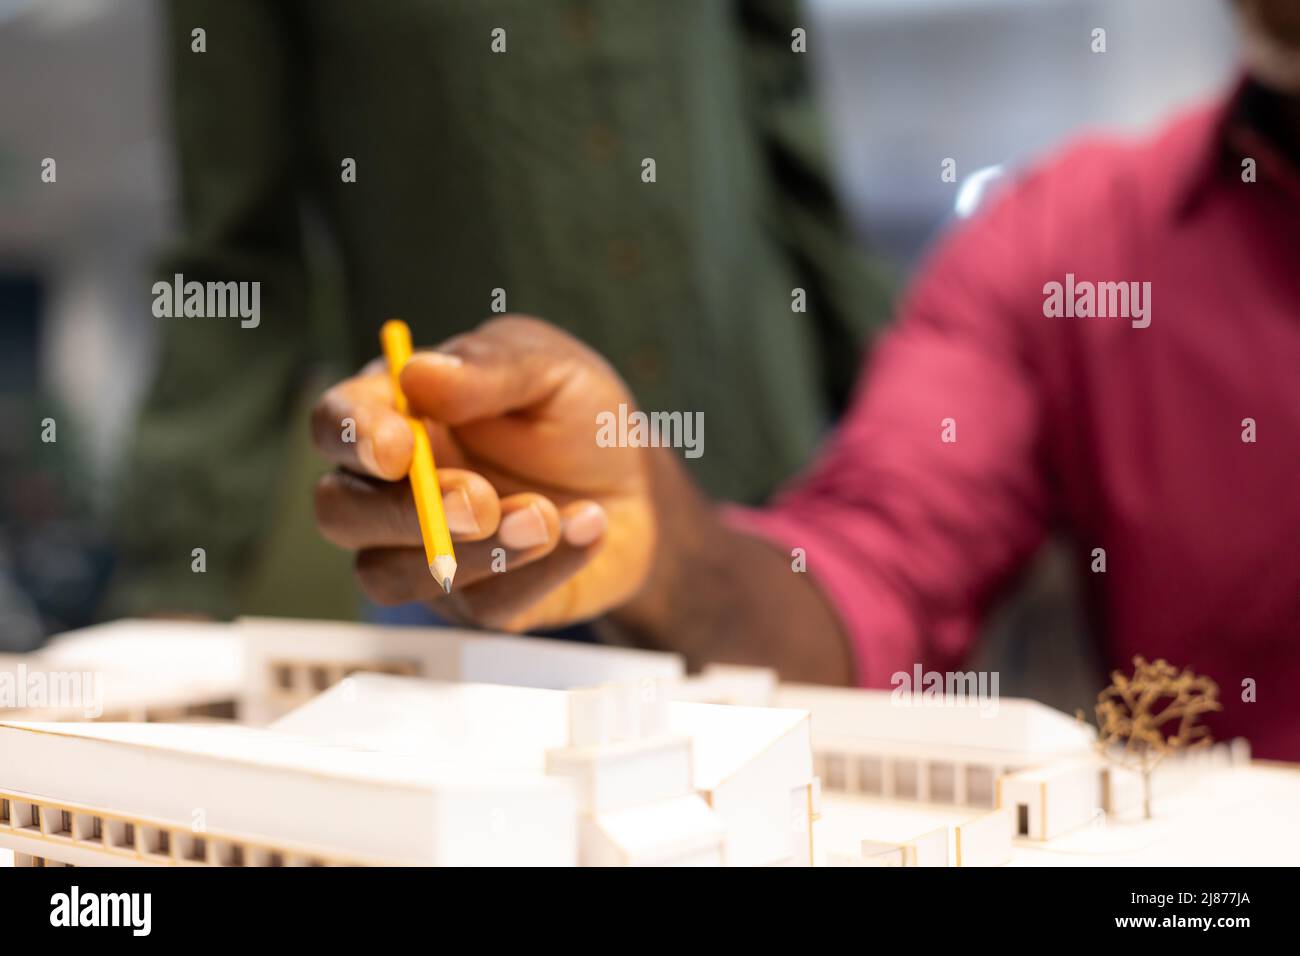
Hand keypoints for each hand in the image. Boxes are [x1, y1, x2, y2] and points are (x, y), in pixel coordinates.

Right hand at [311, 316, 655, 631]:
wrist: (638, 485)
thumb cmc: (574, 416)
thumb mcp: (548, 368)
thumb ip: (489, 368)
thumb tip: (417, 373)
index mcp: (396, 413)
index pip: (334, 424)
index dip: (352, 438)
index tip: (400, 448)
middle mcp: (391, 489)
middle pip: (340, 513)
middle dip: (403, 512)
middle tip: (480, 501)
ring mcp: (424, 553)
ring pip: (391, 576)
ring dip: (472, 552)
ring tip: (548, 516)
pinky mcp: (474, 602)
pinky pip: (481, 606)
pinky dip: (540, 569)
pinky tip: (585, 526)